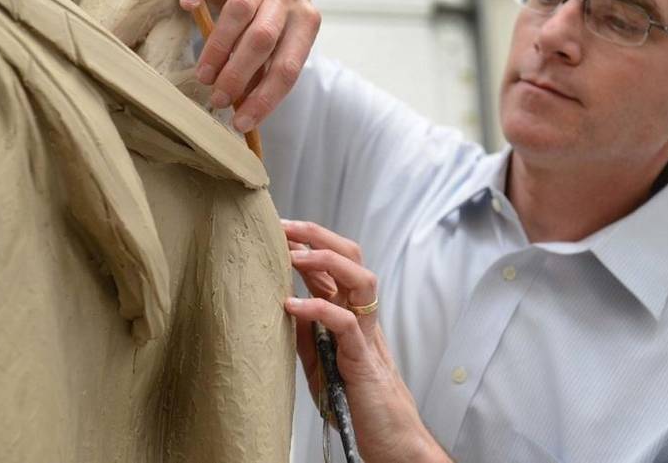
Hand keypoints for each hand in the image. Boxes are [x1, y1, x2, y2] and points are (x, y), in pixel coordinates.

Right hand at [180, 0, 319, 131]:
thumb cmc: (263, 15)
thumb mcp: (275, 42)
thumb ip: (265, 70)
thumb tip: (247, 112)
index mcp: (305, 20)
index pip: (289, 67)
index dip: (265, 98)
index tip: (242, 123)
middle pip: (263, 39)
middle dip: (239, 75)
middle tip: (219, 99)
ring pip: (238, 11)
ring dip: (218, 48)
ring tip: (204, 76)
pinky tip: (187, 8)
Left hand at [281, 220, 452, 462]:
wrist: (390, 441)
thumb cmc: (356, 402)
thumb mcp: (320, 359)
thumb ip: (306, 329)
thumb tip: (282, 298)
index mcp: (350, 314)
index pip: (332, 264)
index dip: (307, 241)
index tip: (277, 228)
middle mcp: (362, 317)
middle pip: (352, 256)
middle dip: (318, 235)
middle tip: (283, 226)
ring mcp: (366, 335)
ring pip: (361, 279)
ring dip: (326, 260)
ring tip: (292, 256)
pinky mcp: (364, 360)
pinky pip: (347, 323)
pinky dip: (319, 308)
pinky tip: (292, 303)